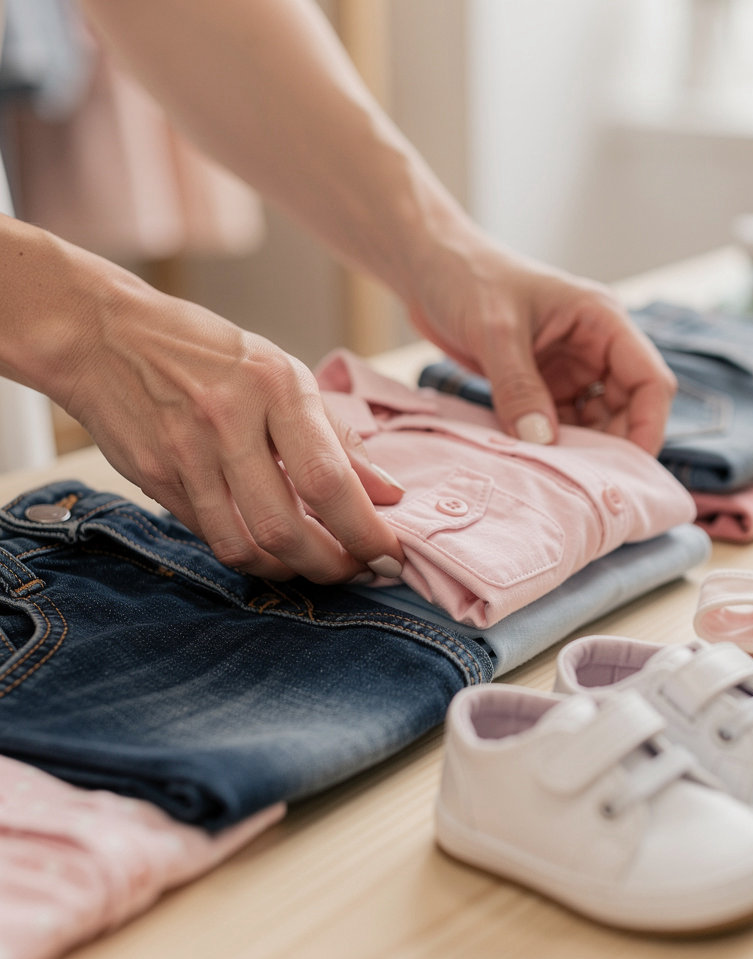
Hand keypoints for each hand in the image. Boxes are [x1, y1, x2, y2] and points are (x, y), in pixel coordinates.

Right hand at [61, 276, 404, 583]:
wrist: (104, 335)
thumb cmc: (210, 353)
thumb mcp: (284, 374)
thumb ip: (338, 437)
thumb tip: (388, 492)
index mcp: (275, 387)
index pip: (327, 479)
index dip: (364, 530)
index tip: (390, 555)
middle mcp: (228, 422)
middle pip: (285, 527)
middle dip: (332, 566)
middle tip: (357, 570)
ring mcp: (185, 455)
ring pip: (245, 547)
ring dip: (291, 572)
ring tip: (318, 565)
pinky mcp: (156, 480)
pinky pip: (213, 538)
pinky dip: (253, 556)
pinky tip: (275, 551)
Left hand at [406, 238, 675, 454]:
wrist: (427, 268)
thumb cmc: (466, 277)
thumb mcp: (495, 331)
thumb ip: (519, 388)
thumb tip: (543, 443)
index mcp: (602, 321)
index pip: (649, 381)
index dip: (647, 427)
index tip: (627, 470)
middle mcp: (594, 346)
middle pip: (627, 409)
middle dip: (611, 446)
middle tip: (584, 483)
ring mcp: (568, 368)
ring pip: (594, 422)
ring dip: (580, 450)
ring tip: (556, 477)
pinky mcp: (541, 385)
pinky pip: (559, 425)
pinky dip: (552, 446)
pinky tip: (533, 462)